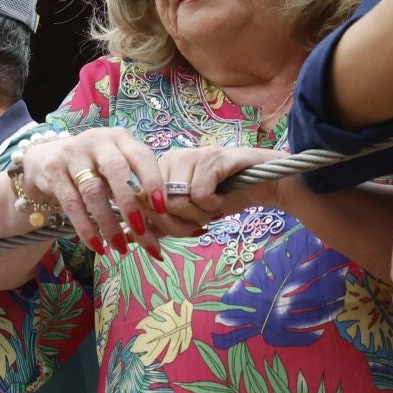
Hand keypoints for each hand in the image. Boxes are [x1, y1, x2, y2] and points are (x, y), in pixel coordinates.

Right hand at [19, 129, 166, 258]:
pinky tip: (96, 245)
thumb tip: (160, 222)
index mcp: (120, 138)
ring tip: (120, 247)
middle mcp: (97, 141)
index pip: (141, 156)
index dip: (153, 181)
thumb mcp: (115, 167)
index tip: (162, 209)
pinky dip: (85, 228)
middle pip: (116, 171)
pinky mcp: (53, 170)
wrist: (47, 159)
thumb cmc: (94, 168)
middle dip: (130, 204)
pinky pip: (71, 204)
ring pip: (93, 191)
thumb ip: (134, 185)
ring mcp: (72, 154)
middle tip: (140, 232)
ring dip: (109, 223)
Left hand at [152, 145, 283, 234]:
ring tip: (212, 206)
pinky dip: (213, 205)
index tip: (186, 227)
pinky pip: (199, 194)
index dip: (165, 226)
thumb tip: (131, 237)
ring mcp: (189, 155)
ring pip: (177, 201)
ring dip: (199, 214)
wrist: (260, 185)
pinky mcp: (210, 157)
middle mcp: (169, 159)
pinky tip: (222, 197)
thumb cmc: (221, 199)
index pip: (144, 207)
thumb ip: (160, 225)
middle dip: (182, 224)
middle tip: (202, 219)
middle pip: (160, 207)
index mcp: (158, 172)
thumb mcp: (185, 217)